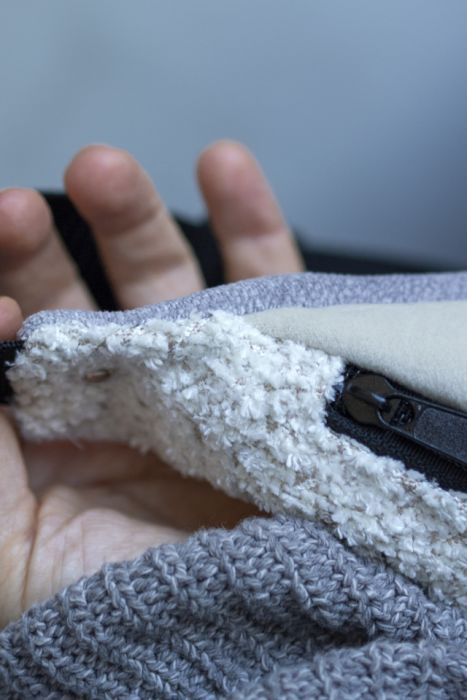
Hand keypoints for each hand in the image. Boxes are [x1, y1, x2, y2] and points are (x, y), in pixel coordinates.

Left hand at [0, 141, 303, 626]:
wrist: (227, 642)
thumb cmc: (106, 606)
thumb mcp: (2, 536)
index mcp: (50, 423)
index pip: (11, 336)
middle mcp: (119, 390)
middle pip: (76, 294)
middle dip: (41, 242)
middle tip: (21, 211)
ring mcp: (195, 374)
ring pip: (164, 277)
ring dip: (131, 215)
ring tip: (102, 171)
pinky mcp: (265, 368)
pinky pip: (266, 285)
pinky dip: (252, 222)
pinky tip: (224, 168)